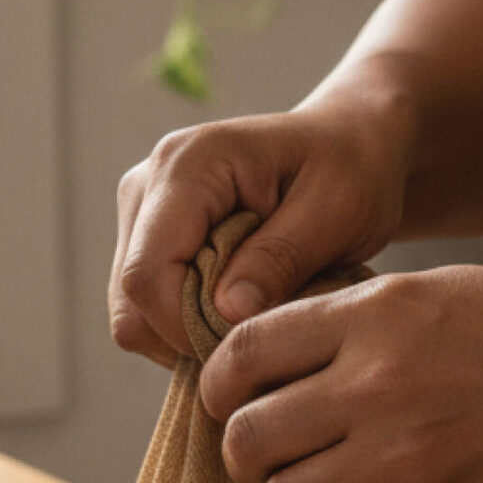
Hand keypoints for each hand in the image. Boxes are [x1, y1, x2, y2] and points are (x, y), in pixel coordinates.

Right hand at [109, 93, 411, 366]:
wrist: (349, 144)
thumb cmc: (352, 168)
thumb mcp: (337, 209)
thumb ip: (280, 258)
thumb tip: (226, 311)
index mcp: (187, 165)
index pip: (146, 274)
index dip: (186, 328)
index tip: (249, 339)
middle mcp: (147, 184)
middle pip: (130, 299)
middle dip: (188, 334)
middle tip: (259, 331)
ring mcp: (141, 212)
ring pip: (132, 312)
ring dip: (187, 333)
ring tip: (252, 315)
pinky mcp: (147, 237)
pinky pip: (146, 309)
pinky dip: (186, 325)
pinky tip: (236, 309)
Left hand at [197, 265, 482, 482]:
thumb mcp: (433, 292)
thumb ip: (349, 319)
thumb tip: (263, 354)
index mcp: (373, 317)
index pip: (244, 352)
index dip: (218, 383)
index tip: (227, 399)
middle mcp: (377, 386)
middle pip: (246, 439)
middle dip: (243, 454)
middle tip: (266, 456)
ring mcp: (403, 460)